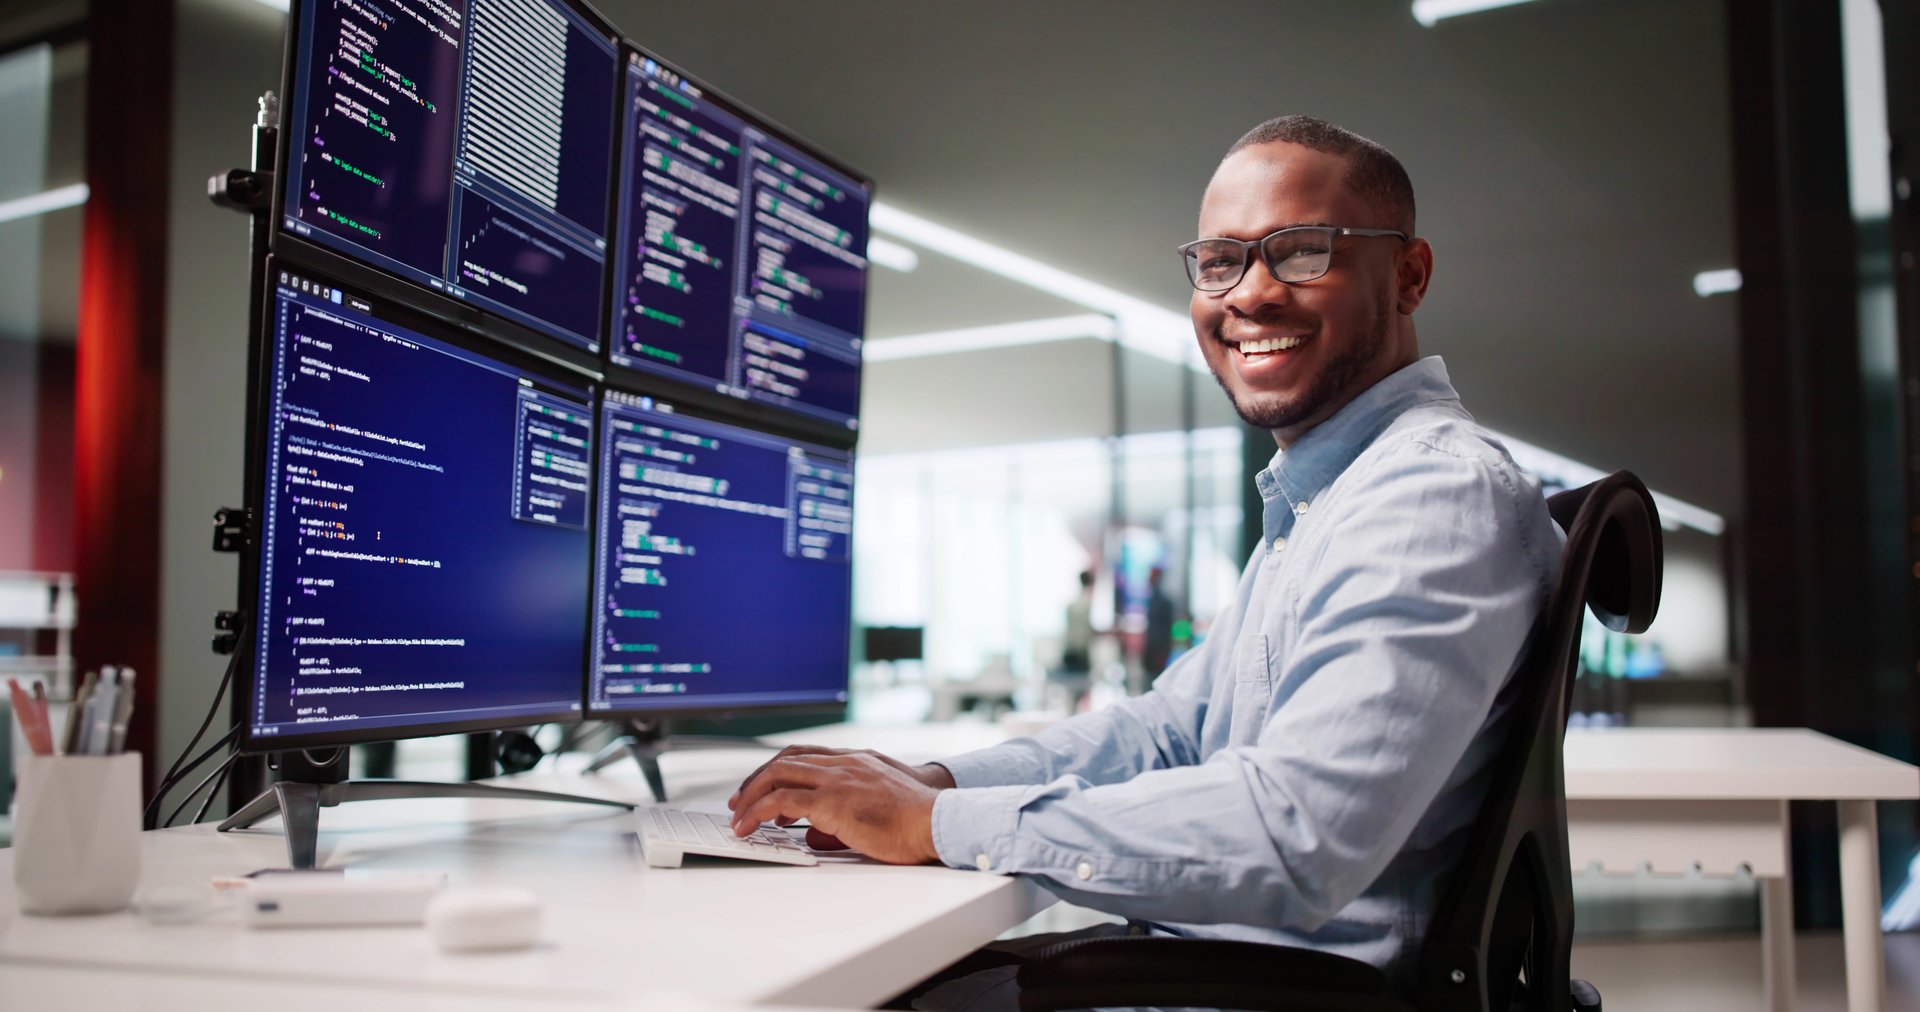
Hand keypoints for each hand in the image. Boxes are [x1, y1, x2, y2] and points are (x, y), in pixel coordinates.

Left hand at [726, 748, 949, 862]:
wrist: (937, 821)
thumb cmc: (915, 821)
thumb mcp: (876, 808)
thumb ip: (843, 815)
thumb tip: (812, 834)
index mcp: (856, 760)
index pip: (805, 754)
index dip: (777, 768)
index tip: (761, 786)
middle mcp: (844, 763)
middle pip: (785, 760)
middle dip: (756, 780)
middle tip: (740, 802)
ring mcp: (837, 779)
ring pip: (778, 775)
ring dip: (751, 796)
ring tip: (739, 818)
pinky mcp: (832, 801)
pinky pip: (782, 801)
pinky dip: (759, 811)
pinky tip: (751, 827)